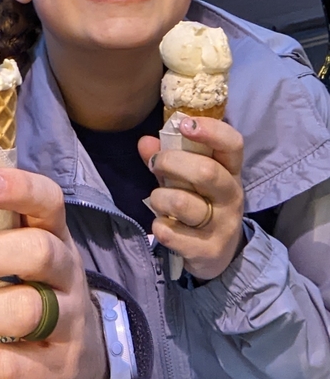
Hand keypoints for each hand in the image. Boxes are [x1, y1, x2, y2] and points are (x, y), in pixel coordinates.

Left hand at [0, 168, 109, 378]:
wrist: (81, 359)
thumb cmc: (37, 290)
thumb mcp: (27, 253)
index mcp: (56, 237)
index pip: (49, 202)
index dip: (20, 189)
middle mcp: (69, 275)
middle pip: (38, 252)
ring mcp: (69, 324)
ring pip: (25, 311)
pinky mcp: (59, 370)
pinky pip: (9, 366)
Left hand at [138, 118, 244, 280]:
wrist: (217, 254)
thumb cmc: (200, 202)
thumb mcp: (187, 177)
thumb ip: (167, 157)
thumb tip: (145, 142)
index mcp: (231, 171)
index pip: (233, 144)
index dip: (210, 130)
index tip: (184, 124)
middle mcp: (232, 196)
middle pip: (206, 171)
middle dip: (171, 162)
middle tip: (156, 164)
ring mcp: (223, 225)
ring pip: (184, 203)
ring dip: (160, 197)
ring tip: (158, 199)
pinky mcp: (209, 251)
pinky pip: (173, 234)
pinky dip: (159, 226)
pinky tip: (162, 225)